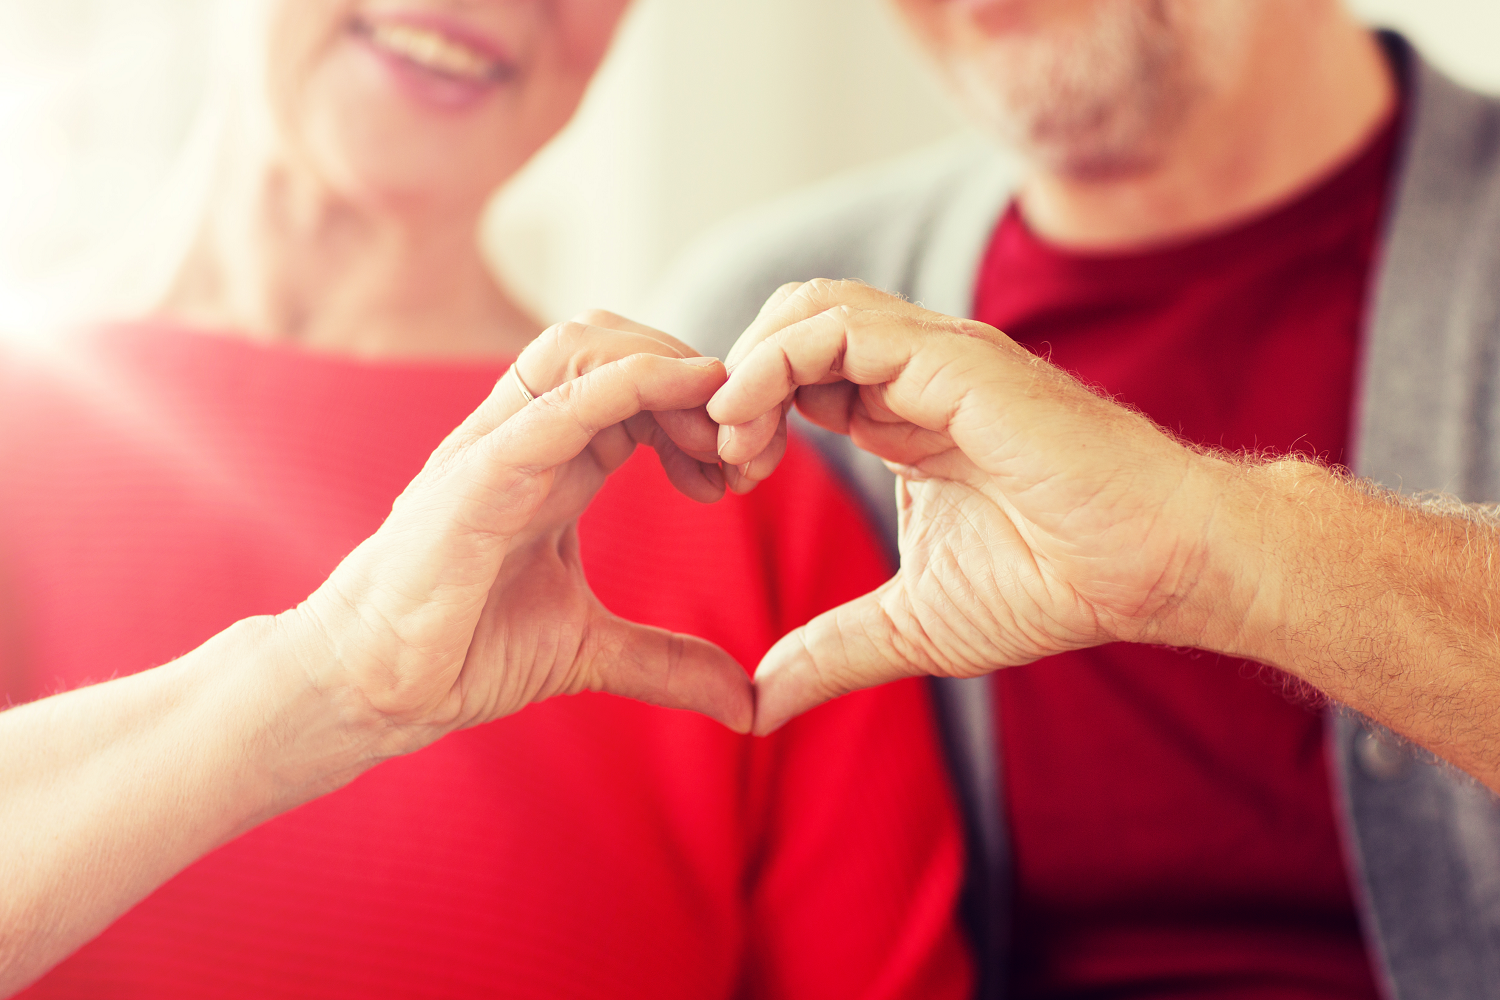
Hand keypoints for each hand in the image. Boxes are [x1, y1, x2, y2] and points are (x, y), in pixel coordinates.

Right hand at [297, 314, 752, 763]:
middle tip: (745, 451)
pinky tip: (684, 392)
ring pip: (582, 345)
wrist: (375, 688)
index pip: (637, 381)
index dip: (702, 406)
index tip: (747, 468)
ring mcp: (496, 446)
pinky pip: (554, 403)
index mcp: (556, 459)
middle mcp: (527, 436)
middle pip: (616, 340)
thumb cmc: (462, 650)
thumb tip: (748, 703)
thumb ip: (669, 662)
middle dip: (695, 376)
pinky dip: (626, 383)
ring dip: (668, 368)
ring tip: (717, 437)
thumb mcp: (590, 650)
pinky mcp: (476, 476)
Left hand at [709, 281, 1252, 733]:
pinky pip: (840, 327)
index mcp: (898, 415)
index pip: (794, 371)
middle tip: (721, 459)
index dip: (744, 412)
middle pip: (790, 321)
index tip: (723, 481)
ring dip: (748, 364)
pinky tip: (753, 424)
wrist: (1153, 568)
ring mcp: (934, 357)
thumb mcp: (912, 625)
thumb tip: (758, 705)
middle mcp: (911, 373)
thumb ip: (831, 652)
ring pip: (808, 306)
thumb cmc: (1056, 583)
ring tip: (731, 441)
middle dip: (735, 379)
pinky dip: (775, 362)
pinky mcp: (955, 360)